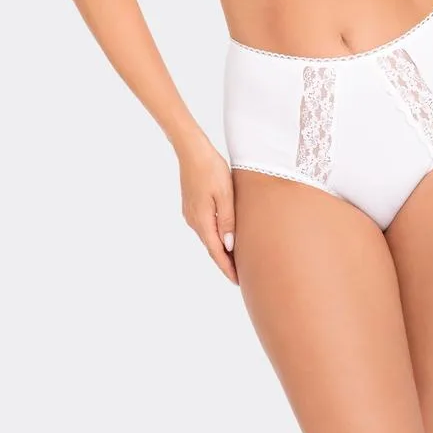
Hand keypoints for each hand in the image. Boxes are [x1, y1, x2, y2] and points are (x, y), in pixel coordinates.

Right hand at [175, 134, 238, 284]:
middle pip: (211, 247)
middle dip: (225, 262)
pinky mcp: (191, 206)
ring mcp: (191, 213)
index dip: (227, 268)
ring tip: (236, 258)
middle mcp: (194, 221)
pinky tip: (225, 236)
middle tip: (241, 275)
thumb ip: (227, 220)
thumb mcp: (225, 194)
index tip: (238, 281)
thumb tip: (229, 245)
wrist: (192, 151)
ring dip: (220, 249)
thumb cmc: (211, 169)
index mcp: (202, 220)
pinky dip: (215, 236)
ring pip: (208, 237)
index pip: (216, 252)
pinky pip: (205, 227)